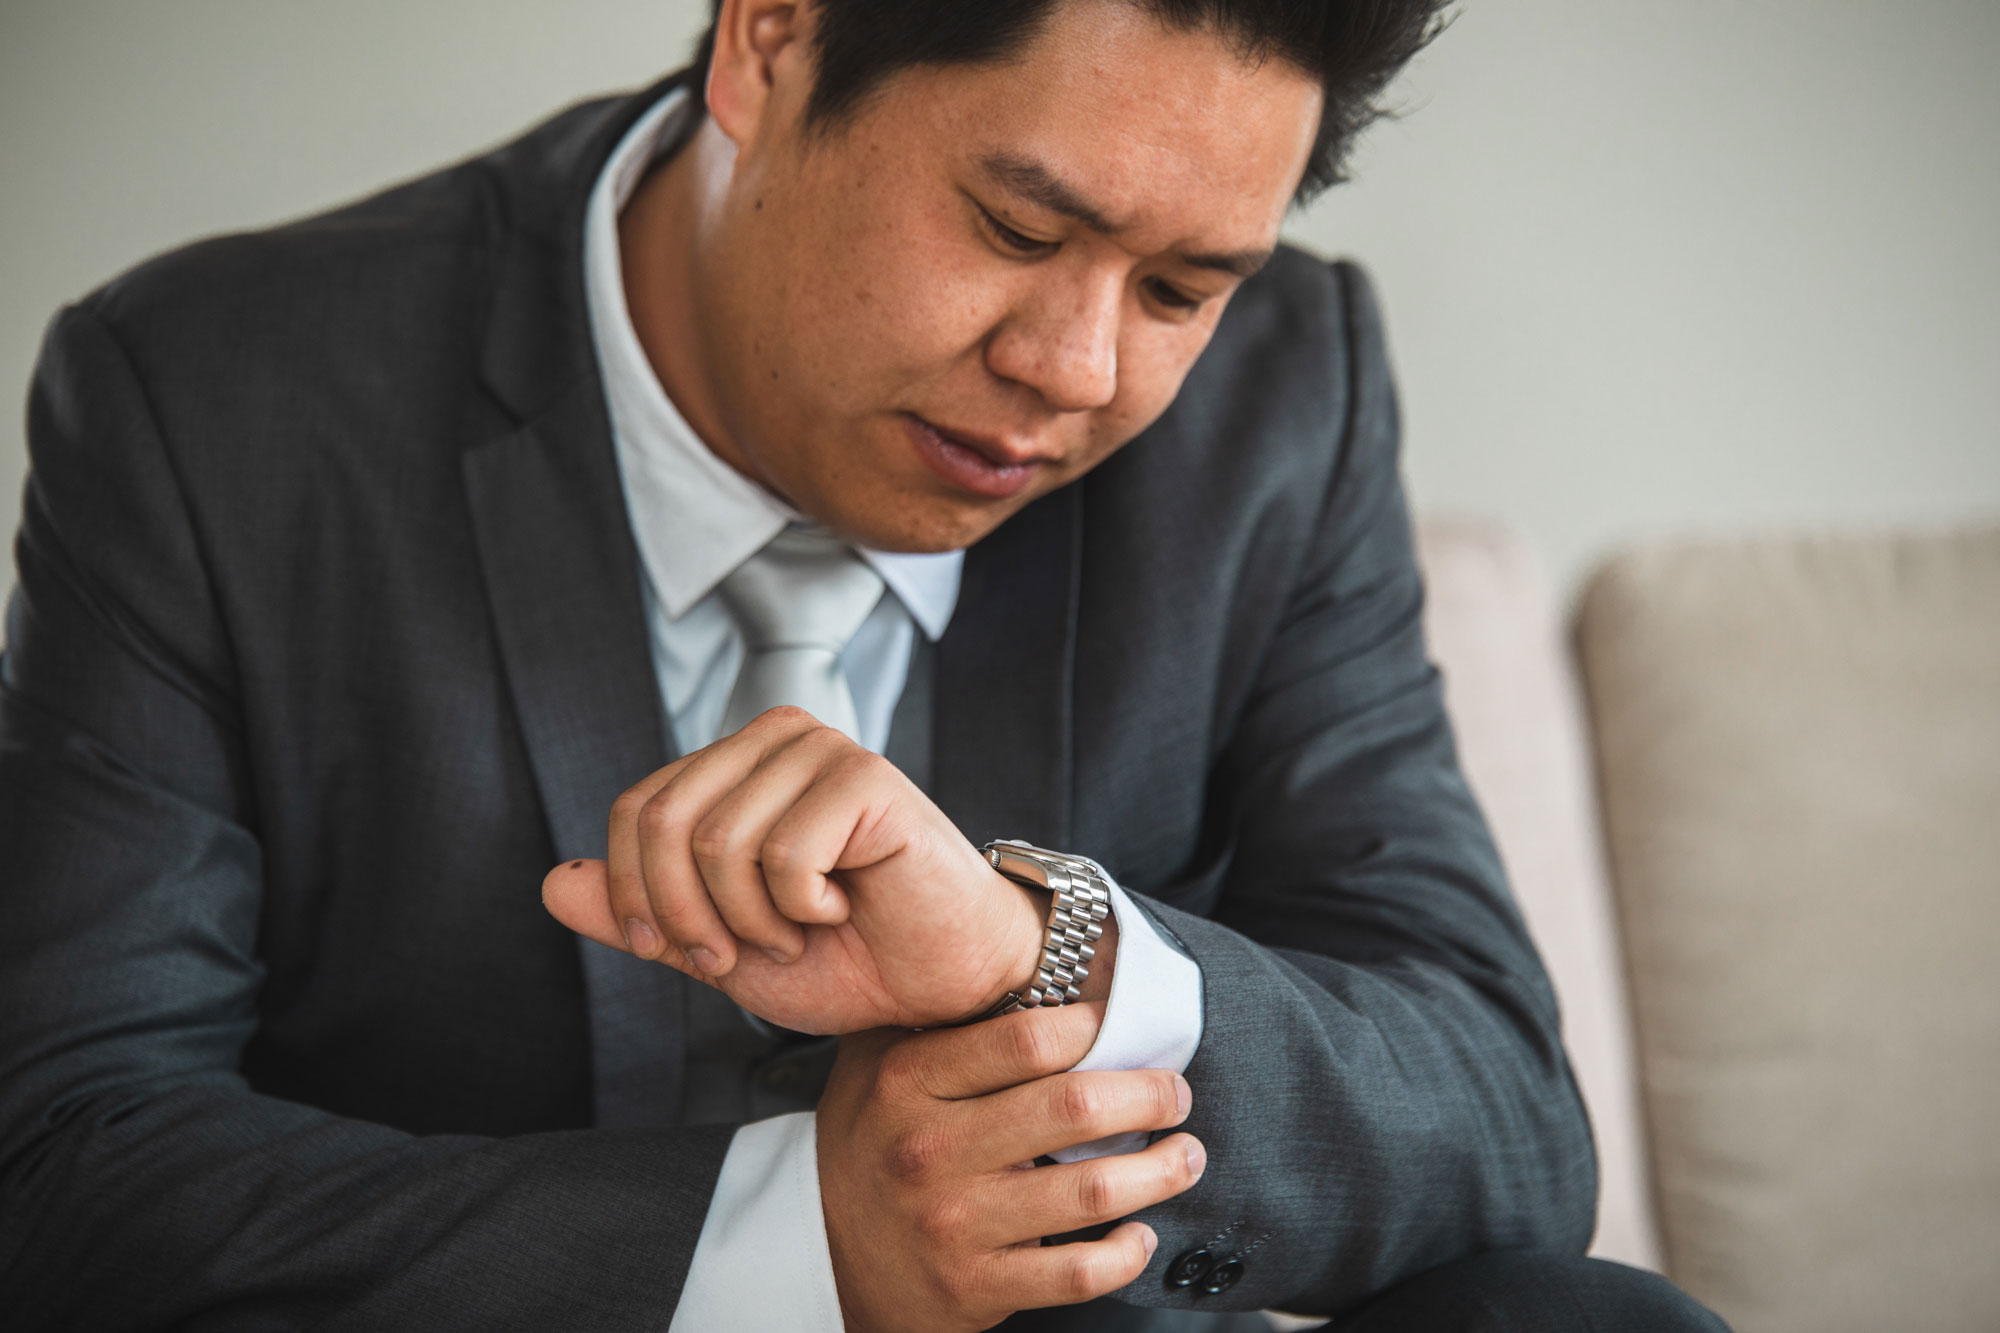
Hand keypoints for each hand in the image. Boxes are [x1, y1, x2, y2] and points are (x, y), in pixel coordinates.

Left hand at [541, 707, 1109, 1033]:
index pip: (635, 809)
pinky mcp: (865, 778)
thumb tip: (551, 883)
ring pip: (719, 842)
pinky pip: (782, 853)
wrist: (944, 986)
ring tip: (801, 931)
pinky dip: (802, 908)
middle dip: (686, 915)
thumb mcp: (718, 948)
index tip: (683, 954)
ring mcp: (822, 750)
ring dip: (752, 920)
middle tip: (738, 954)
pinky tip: (845, 907)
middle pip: (664, 821)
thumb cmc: (847, 960)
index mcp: (735, 767)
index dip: (636, 895)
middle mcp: (775, 739)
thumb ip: (641, 916)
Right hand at [818, 1003, 1205, 1331]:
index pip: (1027, 1039)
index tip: (1127, 1026)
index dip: (1096, 1027)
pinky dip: (1126, 1252)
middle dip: (1149, 1096)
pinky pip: (1077, 1274)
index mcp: (909, 1082)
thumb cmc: (869, 1139)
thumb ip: (941, 1016)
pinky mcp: (975, 1287)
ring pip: (1091, 1193)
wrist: (817, 1251)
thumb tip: (1040, 962)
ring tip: (1186, 1154)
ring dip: (1160, 1171)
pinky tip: (1142, 1232)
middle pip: (1074, 1109)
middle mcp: (930, 1151)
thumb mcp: (877, 1061)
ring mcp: (954, 1224)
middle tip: (1176, 1092)